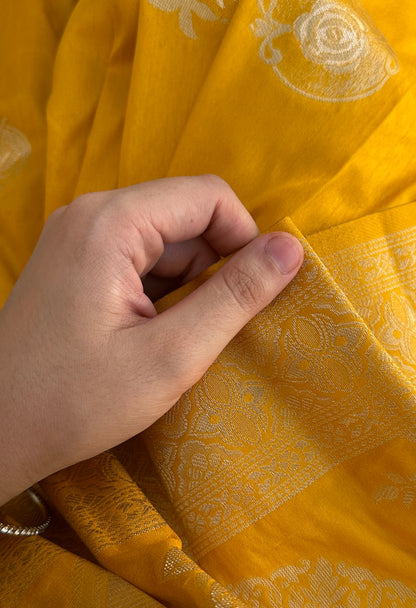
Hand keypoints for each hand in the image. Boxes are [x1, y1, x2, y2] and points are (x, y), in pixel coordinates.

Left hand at [0, 175, 302, 502]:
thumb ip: (234, 297)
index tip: (252, 295)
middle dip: (212, 267)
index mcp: (111, 223)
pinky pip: (137, 260)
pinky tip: (147, 337)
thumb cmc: (77, 402)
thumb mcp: (171, 356)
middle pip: (185, 216)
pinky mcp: (74, 263)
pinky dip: (158, 293)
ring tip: (170, 341)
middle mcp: (90, 215)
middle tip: (206, 330)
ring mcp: (78, 238)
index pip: (209, 196)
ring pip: (164, 241)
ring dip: (185, 286)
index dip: (244, 240)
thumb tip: (291, 249)